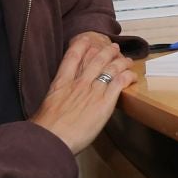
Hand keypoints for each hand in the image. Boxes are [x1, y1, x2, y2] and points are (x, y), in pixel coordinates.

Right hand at [31, 33, 134, 154]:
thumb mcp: (45, 107)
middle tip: (113, 47)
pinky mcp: (105, 102)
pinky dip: (128, 76)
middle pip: (96, 60)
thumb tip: (54, 106)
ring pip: (111, 68)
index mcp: (62, 83)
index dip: (81, 45)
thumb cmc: (45, 128)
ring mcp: (93, 91)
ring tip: (127, 60)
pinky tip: (132, 75)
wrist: (51, 137)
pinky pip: (120, 83)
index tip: (86, 40)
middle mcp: (79, 83)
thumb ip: (54, 101)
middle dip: (107, 51)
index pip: (72, 57)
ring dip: (121, 61)